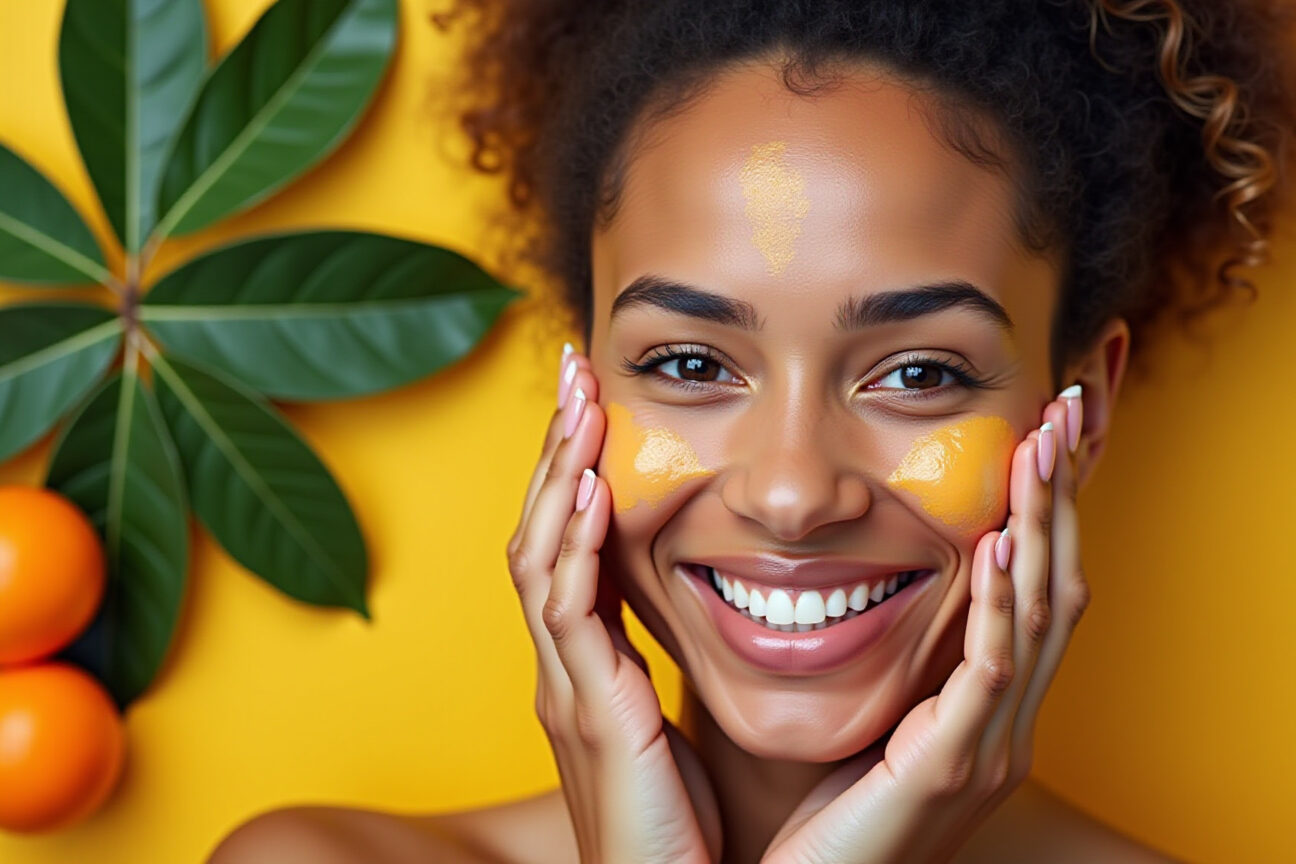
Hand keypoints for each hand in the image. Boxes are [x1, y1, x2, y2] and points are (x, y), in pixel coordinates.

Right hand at [506, 347, 722, 863]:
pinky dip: (577, 545)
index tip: (599, 405)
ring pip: (541, 557)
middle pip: (541, 533)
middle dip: (560, 449)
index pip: (572, 547)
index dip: (580, 473)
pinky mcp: (588, 715)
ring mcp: (566, 689)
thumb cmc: (686, 833)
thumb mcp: (676, 731)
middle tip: (577, 371)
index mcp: (588, 668)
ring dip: (562, 474)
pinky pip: (569, 612)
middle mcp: (565, 669)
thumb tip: (723, 614)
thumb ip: (672, 672)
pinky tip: (598, 490)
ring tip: (582, 402)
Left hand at [760, 388, 1089, 863]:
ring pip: (1039, 617)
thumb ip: (901, 661)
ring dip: (1043, 524)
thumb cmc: (825, 818)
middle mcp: (1007, 727)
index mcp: (991, 712)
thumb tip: (881, 578)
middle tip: (1065, 408)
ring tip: (1041, 446)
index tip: (1045, 430)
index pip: (1037, 588)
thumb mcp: (875, 721)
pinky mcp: (951, 769)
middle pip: (1060, 586)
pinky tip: (1001, 542)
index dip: (1048, 507)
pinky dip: (1001, 605)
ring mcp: (990, 750)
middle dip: (1063, 495)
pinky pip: (990, 673)